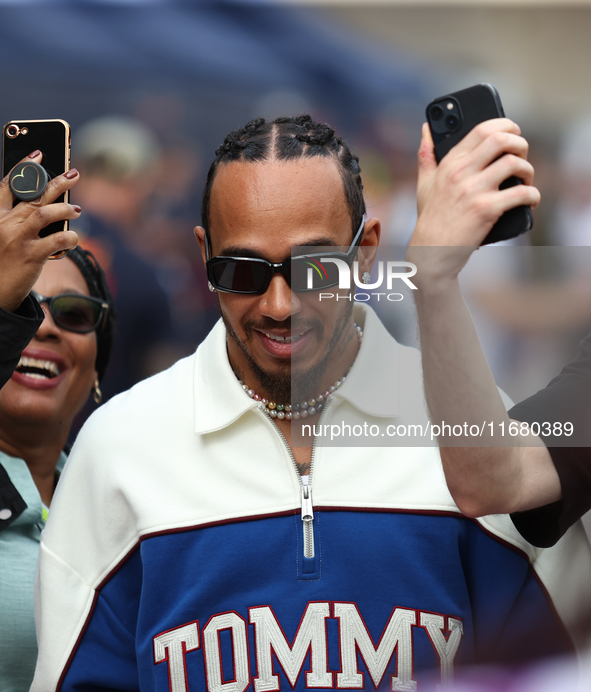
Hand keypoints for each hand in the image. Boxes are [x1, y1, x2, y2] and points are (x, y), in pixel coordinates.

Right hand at [0, 151, 80, 312]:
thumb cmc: (3, 262)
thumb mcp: (3, 235)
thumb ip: (18, 219)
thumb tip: (49, 204)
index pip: (7, 185)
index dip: (23, 167)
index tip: (38, 154)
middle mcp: (5, 224)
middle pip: (33, 195)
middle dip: (56, 182)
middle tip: (74, 173)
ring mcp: (18, 239)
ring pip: (45, 213)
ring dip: (65, 208)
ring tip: (77, 209)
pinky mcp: (32, 255)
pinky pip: (57, 240)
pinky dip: (70, 236)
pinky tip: (74, 237)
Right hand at [407, 119, 540, 280]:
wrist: (432, 250)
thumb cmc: (431, 218)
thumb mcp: (424, 183)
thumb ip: (426, 154)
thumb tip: (426, 128)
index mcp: (449, 163)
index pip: (481, 130)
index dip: (505, 125)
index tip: (514, 132)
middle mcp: (461, 173)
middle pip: (501, 140)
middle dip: (521, 143)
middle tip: (523, 155)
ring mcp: (474, 191)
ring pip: (514, 163)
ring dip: (528, 170)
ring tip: (526, 180)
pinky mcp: (486, 210)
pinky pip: (521, 193)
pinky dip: (533, 195)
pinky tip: (530, 200)